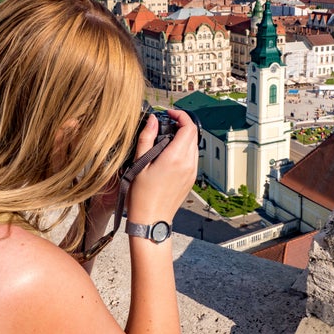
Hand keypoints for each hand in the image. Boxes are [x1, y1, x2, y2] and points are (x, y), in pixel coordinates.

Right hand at [126, 110, 198, 224]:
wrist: (151, 220)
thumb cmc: (141, 195)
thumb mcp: (139, 163)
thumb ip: (146, 138)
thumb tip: (153, 119)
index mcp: (176, 157)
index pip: (188, 127)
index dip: (181, 116)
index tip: (169, 114)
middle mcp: (188, 163)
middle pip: (193, 134)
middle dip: (181, 125)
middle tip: (165, 124)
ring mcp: (192, 172)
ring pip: (194, 145)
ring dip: (184, 137)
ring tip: (166, 138)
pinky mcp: (191, 179)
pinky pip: (193, 157)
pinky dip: (184, 149)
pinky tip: (169, 154)